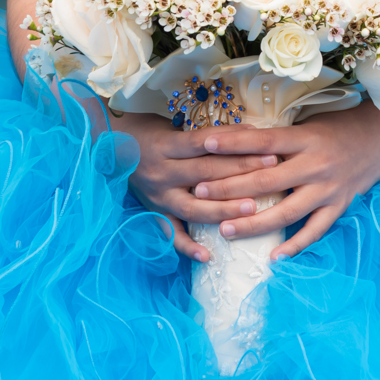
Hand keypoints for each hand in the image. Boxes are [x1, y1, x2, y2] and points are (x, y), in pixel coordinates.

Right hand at [108, 111, 286, 261]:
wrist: (107, 144)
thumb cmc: (144, 128)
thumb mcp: (170, 123)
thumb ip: (203, 132)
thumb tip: (247, 132)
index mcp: (166, 145)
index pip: (207, 145)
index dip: (237, 146)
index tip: (267, 147)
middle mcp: (162, 172)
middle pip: (206, 174)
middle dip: (241, 173)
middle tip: (272, 172)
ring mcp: (157, 196)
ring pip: (193, 207)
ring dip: (223, 209)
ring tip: (251, 209)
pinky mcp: (153, 213)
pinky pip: (170, 233)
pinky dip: (188, 247)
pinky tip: (208, 256)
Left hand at [189, 100, 379, 258]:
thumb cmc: (337, 127)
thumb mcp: (307, 122)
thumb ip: (277, 135)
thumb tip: (234, 137)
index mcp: (304, 138)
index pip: (262, 141)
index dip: (233, 142)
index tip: (204, 144)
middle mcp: (315, 164)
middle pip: (265, 181)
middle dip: (229, 188)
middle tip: (198, 193)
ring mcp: (328, 189)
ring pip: (286, 212)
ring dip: (253, 223)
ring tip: (224, 229)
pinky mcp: (339, 207)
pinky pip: (314, 231)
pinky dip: (295, 245)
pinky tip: (274, 258)